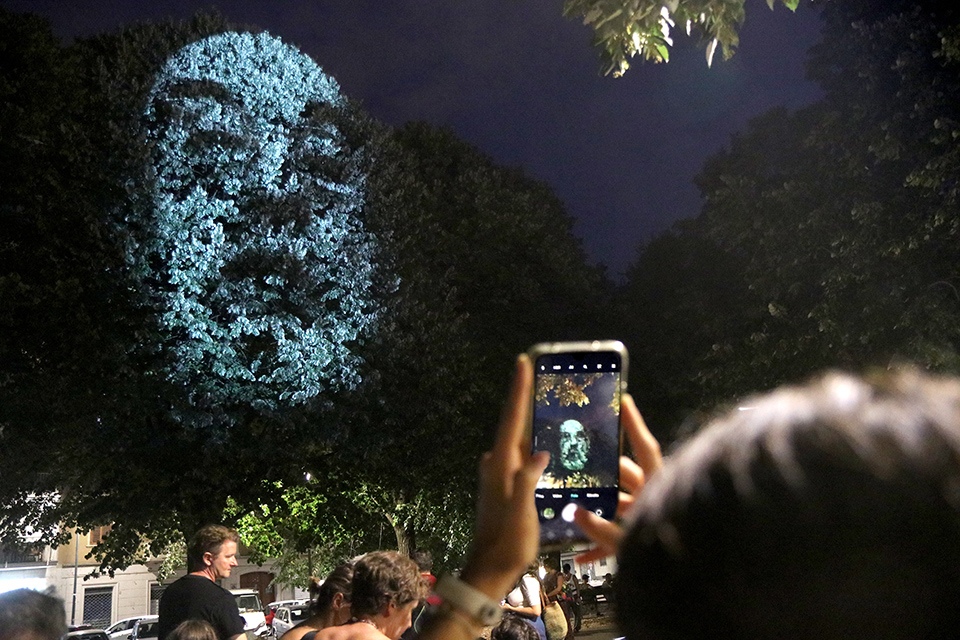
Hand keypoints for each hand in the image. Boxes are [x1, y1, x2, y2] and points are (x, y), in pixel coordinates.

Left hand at [460, 355, 548, 598]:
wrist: (490, 569)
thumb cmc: (508, 542)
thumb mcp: (522, 510)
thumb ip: (528, 479)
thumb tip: (540, 453)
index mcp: (500, 465)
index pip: (511, 419)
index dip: (518, 390)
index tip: (522, 362)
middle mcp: (496, 465)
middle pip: (512, 424)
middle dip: (523, 399)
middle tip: (537, 373)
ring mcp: (498, 476)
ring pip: (516, 440)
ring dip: (527, 421)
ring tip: (545, 402)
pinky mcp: (504, 487)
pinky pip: (519, 457)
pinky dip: (529, 443)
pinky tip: (541, 443)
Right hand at [574, 393, 661, 561]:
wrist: (694, 583)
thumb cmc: (667, 558)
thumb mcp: (626, 542)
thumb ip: (600, 529)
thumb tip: (575, 512)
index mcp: (655, 487)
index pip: (644, 447)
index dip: (633, 423)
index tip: (624, 399)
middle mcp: (654, 496)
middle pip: (625, 474)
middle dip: (601, 470)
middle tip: (578, 461)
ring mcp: (650, 515)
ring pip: (619, 505)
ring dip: (597, 510)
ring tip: (571, 507)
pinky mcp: (646, 539)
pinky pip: (620, 539)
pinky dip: (601, 548)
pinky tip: (581, 559)